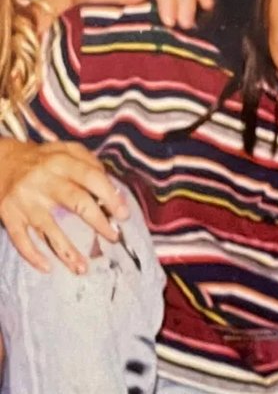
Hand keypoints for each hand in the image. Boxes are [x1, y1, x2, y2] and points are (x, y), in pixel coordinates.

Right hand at [0, 139, 126, 273]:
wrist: (3, 161)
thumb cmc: (43, 159)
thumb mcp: (66, 150)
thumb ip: (90, 163)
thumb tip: (112, 189)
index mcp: (61, 162)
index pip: (91, 177)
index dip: (110, 195)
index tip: (124, 214)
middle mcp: (44, 181)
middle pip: (75, 201)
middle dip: (97, 221)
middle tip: (114, 237)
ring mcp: (25, 200)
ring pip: (48, 228)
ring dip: (67, 250)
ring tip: (84, 268)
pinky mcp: (9, 215)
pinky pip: (21, 240)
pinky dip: (33, 255)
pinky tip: (48, 267)